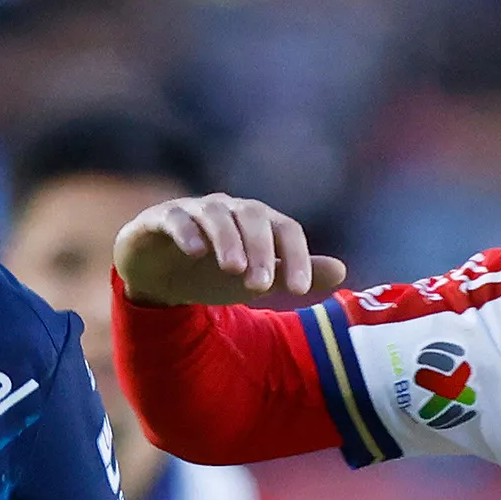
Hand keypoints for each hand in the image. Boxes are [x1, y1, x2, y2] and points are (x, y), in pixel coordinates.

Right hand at [113, 194, 348, 308]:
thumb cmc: (211, 272)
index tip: (300, 290)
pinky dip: (187, 232)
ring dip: (228, 240)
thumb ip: (292, 272)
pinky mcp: (161, 219)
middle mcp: (229, 209)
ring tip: (233, 271)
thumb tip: (342, 271)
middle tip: (262, 287)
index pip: (285, 229)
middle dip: (261, 250)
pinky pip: (176, 218)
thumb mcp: (254, 278)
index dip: (297, 256)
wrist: (158, 274)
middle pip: (253, 216)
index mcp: (256, 222)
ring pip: (216, 214)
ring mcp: (193, 210)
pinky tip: (195, 253)